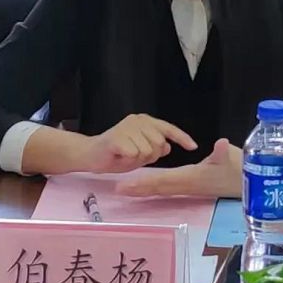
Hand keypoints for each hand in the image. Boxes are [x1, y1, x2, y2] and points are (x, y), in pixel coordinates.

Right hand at [80, 114, 196, 173]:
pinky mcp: (117, 138)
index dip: (182, 138)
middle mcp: (137, 120)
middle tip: (133, 155)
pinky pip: (134, 155)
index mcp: (145, 121)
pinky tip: (118, 156)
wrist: (89, 154)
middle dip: (150, 156)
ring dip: (137, 159)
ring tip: (124, 155)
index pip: (168, 129)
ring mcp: (127, 127)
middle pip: (159, 144)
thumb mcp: (141, 151)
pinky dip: (127, 161)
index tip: (193, 147)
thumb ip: (155, 147)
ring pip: (147, 151)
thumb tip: (167, 146)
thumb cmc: (116, 153)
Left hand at [116, 138, 241, 197]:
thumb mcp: (232, 158)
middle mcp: (187, 185)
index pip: (163, 180)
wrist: (251, 184)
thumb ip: (224, 153)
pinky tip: (148, 184)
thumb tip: (221, 144)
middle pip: (158, 188)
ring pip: (162, 188)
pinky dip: (156, 185)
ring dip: (144, 188)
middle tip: (117, 189)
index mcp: (191, 178)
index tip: (126, 184)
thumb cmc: (241, 169)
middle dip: (138, 188)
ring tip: (126, 189)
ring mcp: (190, 187)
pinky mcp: (194, 185)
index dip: (144, 182)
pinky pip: (169, 186)